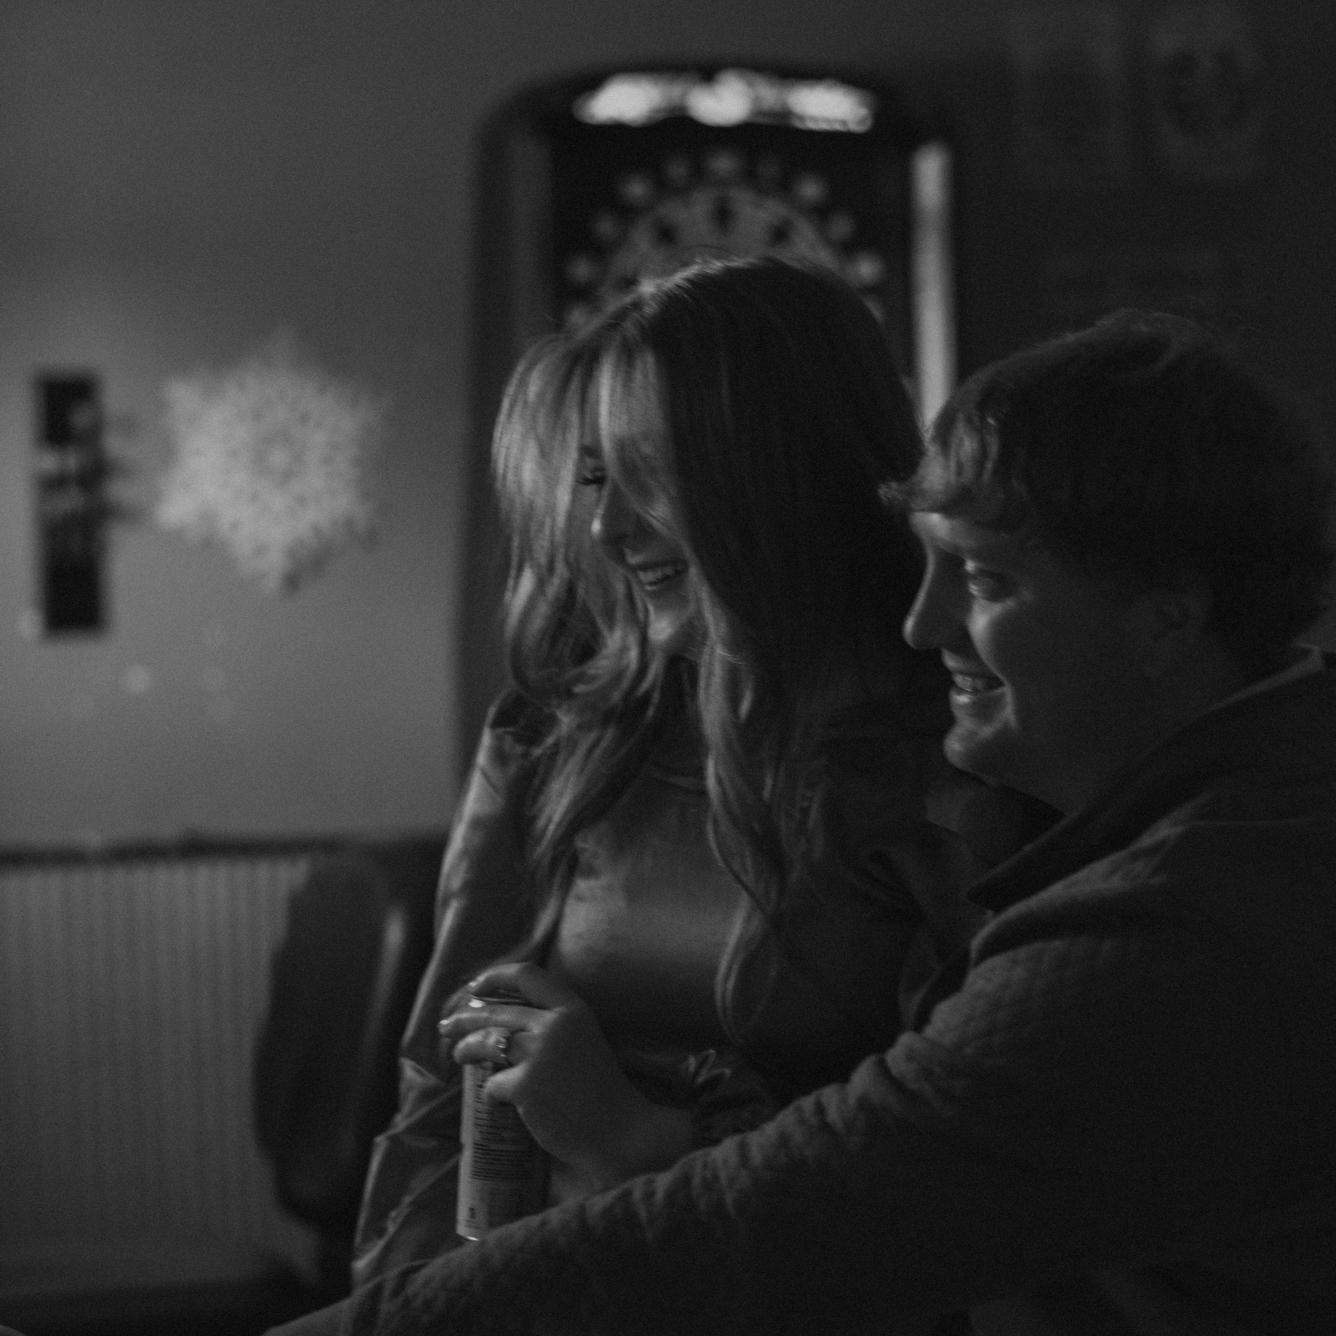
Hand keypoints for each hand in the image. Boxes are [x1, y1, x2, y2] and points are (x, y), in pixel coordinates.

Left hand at [438, 962, 690, 1193]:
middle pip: (497, 1011)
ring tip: (458, 1055)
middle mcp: (555, 1023)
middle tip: (447, 1025)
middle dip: (465, 1018)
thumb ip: (551, 1024)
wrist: (619, 1129)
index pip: (527, 975)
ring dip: (465, 1049)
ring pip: (486, 1042)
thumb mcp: (582, 1039)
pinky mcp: (526, 1085)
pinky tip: (497, 1100)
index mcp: (572, 1007)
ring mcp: (539, 1053)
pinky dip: (493, 1093)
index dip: (495, 977)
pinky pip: (493, 1084)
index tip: (476, 987)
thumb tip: (501, 1020)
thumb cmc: (600, 1088)